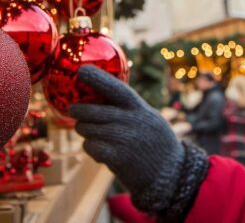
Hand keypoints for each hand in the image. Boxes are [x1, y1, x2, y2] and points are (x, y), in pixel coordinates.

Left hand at [70, 66, 187, 213]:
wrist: (170, 175)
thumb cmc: (156, 144)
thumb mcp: (150, 119)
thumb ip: (130, 109)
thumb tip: (102, 95)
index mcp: (139, 108)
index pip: (116, 88)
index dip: (97, 78)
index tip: (81, 70)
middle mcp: (131, 121)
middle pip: (92, 110)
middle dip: (78, 110)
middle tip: (74, 110)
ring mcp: (123, 139)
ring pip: (87, 129)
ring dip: (86, 132)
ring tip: (95, 136)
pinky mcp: (116, 157)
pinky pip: (90, 146)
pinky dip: (91, 148)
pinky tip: (100, 153)